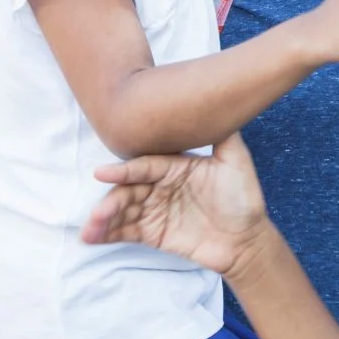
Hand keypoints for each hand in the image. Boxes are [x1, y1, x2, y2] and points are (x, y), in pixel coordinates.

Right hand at [81, 132, 268, 272]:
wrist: (247, 239)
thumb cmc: (243, 198)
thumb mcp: (236, 162)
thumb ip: (223, 135)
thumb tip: (217, 99)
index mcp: (175, 166)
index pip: (146, 166)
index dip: (125, 170)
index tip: (102, 173)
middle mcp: (160, 185)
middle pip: (128, 189)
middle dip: (111, 199)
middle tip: (97, 211)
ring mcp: (153, 209)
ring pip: (122, 210)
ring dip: (103, 217)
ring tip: (90, 227)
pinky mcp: (151, 233)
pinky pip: (124, 231)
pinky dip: (106, 233)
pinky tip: (90, 237)